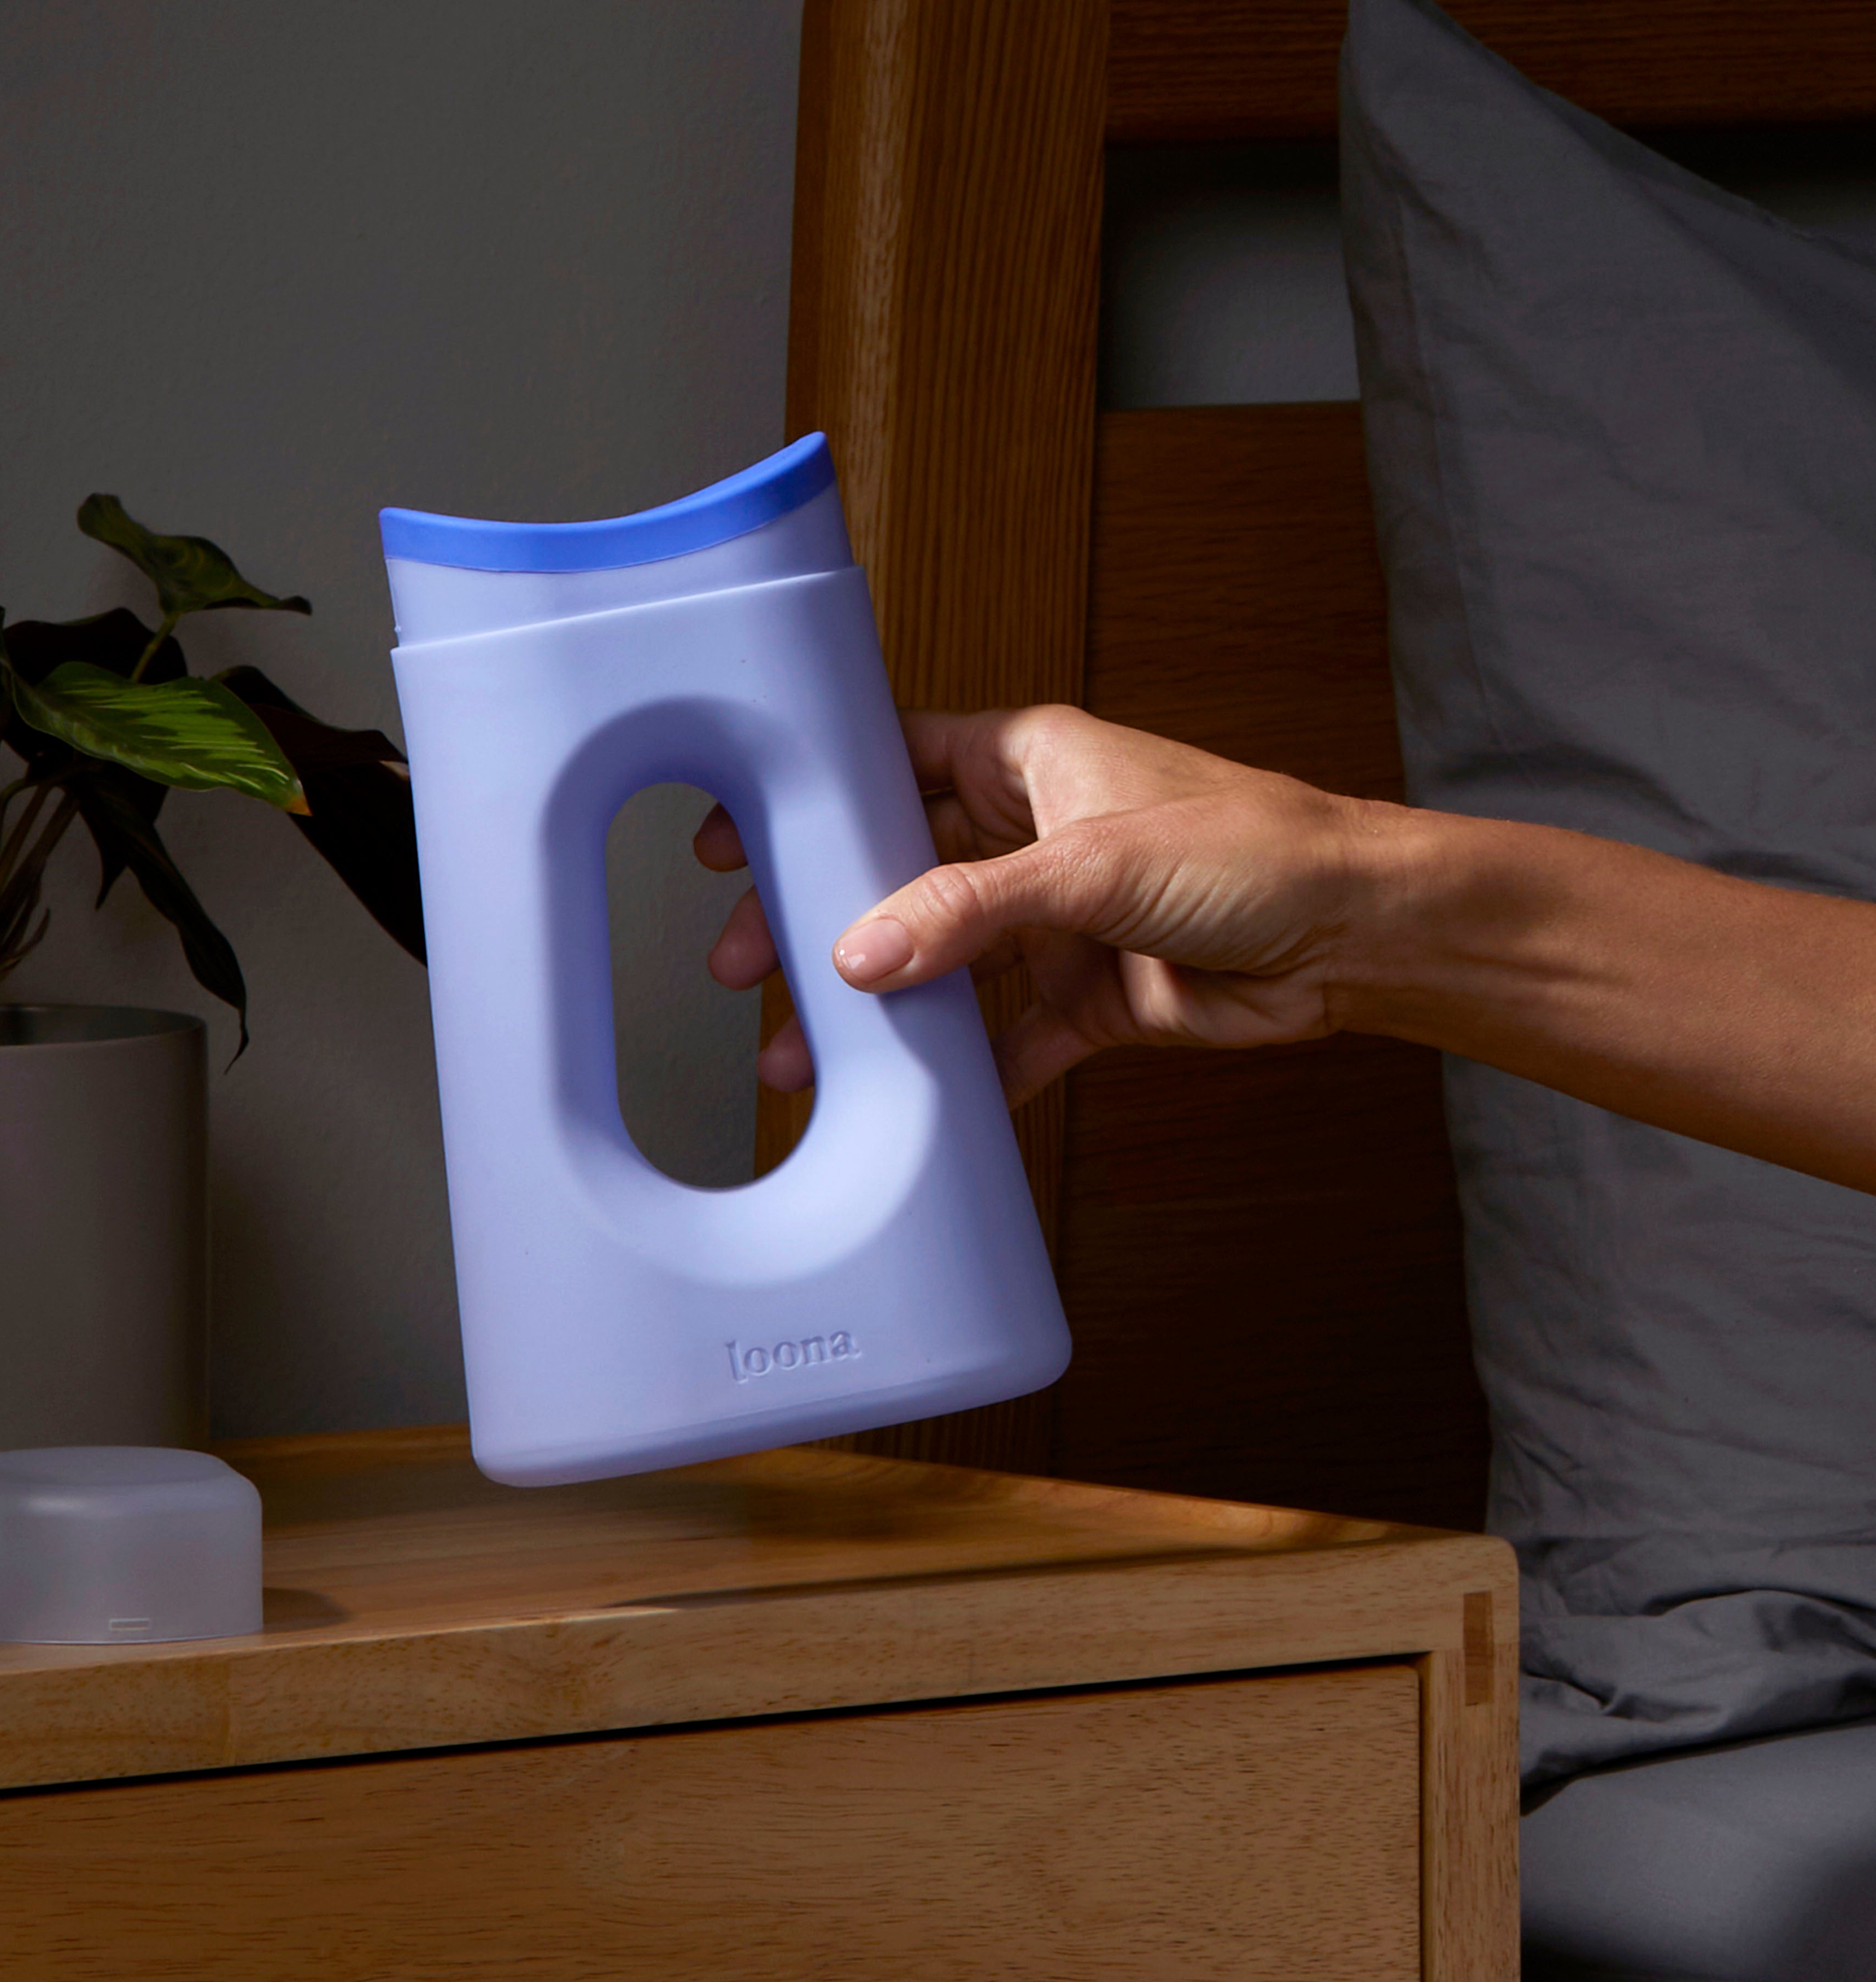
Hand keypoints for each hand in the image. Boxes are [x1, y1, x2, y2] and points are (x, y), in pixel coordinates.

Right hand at [697, 705, 1393, 1106]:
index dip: (813, 797)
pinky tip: (909, 1102)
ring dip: (877, 1011)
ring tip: (801, 1054)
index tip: (740, 834)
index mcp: (1028, 762)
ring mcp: (1057, 923)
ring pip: (939, 967)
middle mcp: (1033, 838)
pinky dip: (960, 1072)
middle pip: (895, 877)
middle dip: (821, 922)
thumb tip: (862, 953)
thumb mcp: (1095, 863)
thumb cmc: (1258, 850)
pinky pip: (1002, 1039)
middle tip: (747, 965)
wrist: (1358, 937)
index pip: (893, 763)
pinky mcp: (1088, 998)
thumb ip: (971, 910)